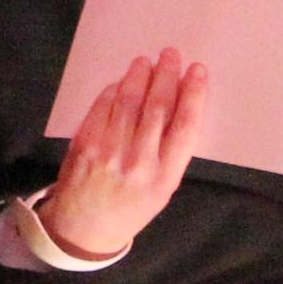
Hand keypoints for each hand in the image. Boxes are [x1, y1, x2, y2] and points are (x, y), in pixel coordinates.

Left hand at [36, 50, 208, 262]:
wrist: (84, 228)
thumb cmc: (132, 207)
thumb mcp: (162, 188)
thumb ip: (171, 151)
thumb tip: (177, 101)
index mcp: (164, 177)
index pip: (184, 127)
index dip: (193, 94)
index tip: (198, 71)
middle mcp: (138, 163)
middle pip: (157, 107)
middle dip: (166, 76)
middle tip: (171, 55)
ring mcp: (109, 152)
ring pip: (129, 101)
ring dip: (140, 75)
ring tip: (147, 61)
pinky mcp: (84, 142)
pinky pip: (103, 106)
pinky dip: (115, 89)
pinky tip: (122, 81)